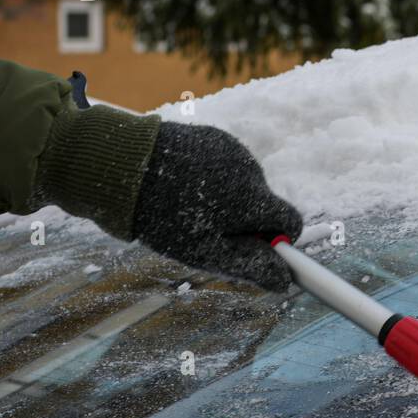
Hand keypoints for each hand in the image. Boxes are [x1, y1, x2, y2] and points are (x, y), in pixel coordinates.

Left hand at [132, 122, 302, 289]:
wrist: (125, 165)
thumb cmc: (166, 216)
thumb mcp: (207, 251)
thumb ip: (250, 265)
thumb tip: (284, 280)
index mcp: (255, 198)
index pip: (291, 222)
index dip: (279, 241)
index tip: (257, 249)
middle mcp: (252, 170)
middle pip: (265, 204)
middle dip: (246, 221)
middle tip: (207, 231)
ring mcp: (233, 149)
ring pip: (244, 185)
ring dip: (227, 199)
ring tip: (186, 204)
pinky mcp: (214, 137)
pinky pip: (226, 164)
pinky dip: (213, 177)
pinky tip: (182, 182)